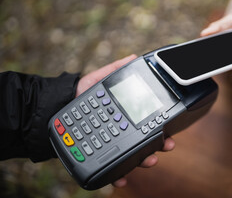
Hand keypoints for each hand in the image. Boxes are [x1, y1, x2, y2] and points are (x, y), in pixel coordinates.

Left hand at [76, 54, 175, 187]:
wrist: (56, 108)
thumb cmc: (79, 94)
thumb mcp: (98, 80)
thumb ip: (114, 70)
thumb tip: (132, 57)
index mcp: (124, 116)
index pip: (146, 123)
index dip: (161, 128)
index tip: (169, 132)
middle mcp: (121, 132)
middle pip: (144, 142)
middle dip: (158, 146)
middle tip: (166, 145)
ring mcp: (110, 145)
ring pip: (131, 156)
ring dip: (143, 161)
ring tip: (148, 161)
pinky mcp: (97, 155)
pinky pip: (109, 168)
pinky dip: (117, 176)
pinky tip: (121, 179)